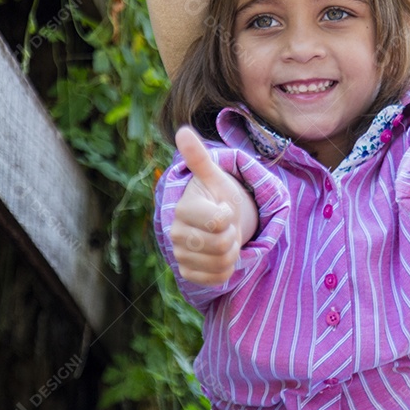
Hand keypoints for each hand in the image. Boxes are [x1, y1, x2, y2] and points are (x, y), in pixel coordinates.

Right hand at [170, 126, 256, 285]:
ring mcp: (180, 256)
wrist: (214, 220)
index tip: (223, 208)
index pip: (219, 222)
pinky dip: (226, 269)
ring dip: (232, 251)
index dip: (229, 215)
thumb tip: (182, 131)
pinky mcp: (188, 274)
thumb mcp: (214, 177)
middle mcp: (176, 234)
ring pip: (222, 263)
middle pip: (221, 244)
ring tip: (224, 238)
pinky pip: (218, 278)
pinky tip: (219, 254)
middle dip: (233, 235)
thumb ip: (199, 157)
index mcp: (183, 210)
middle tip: (226, 225)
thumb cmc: (216, 196)